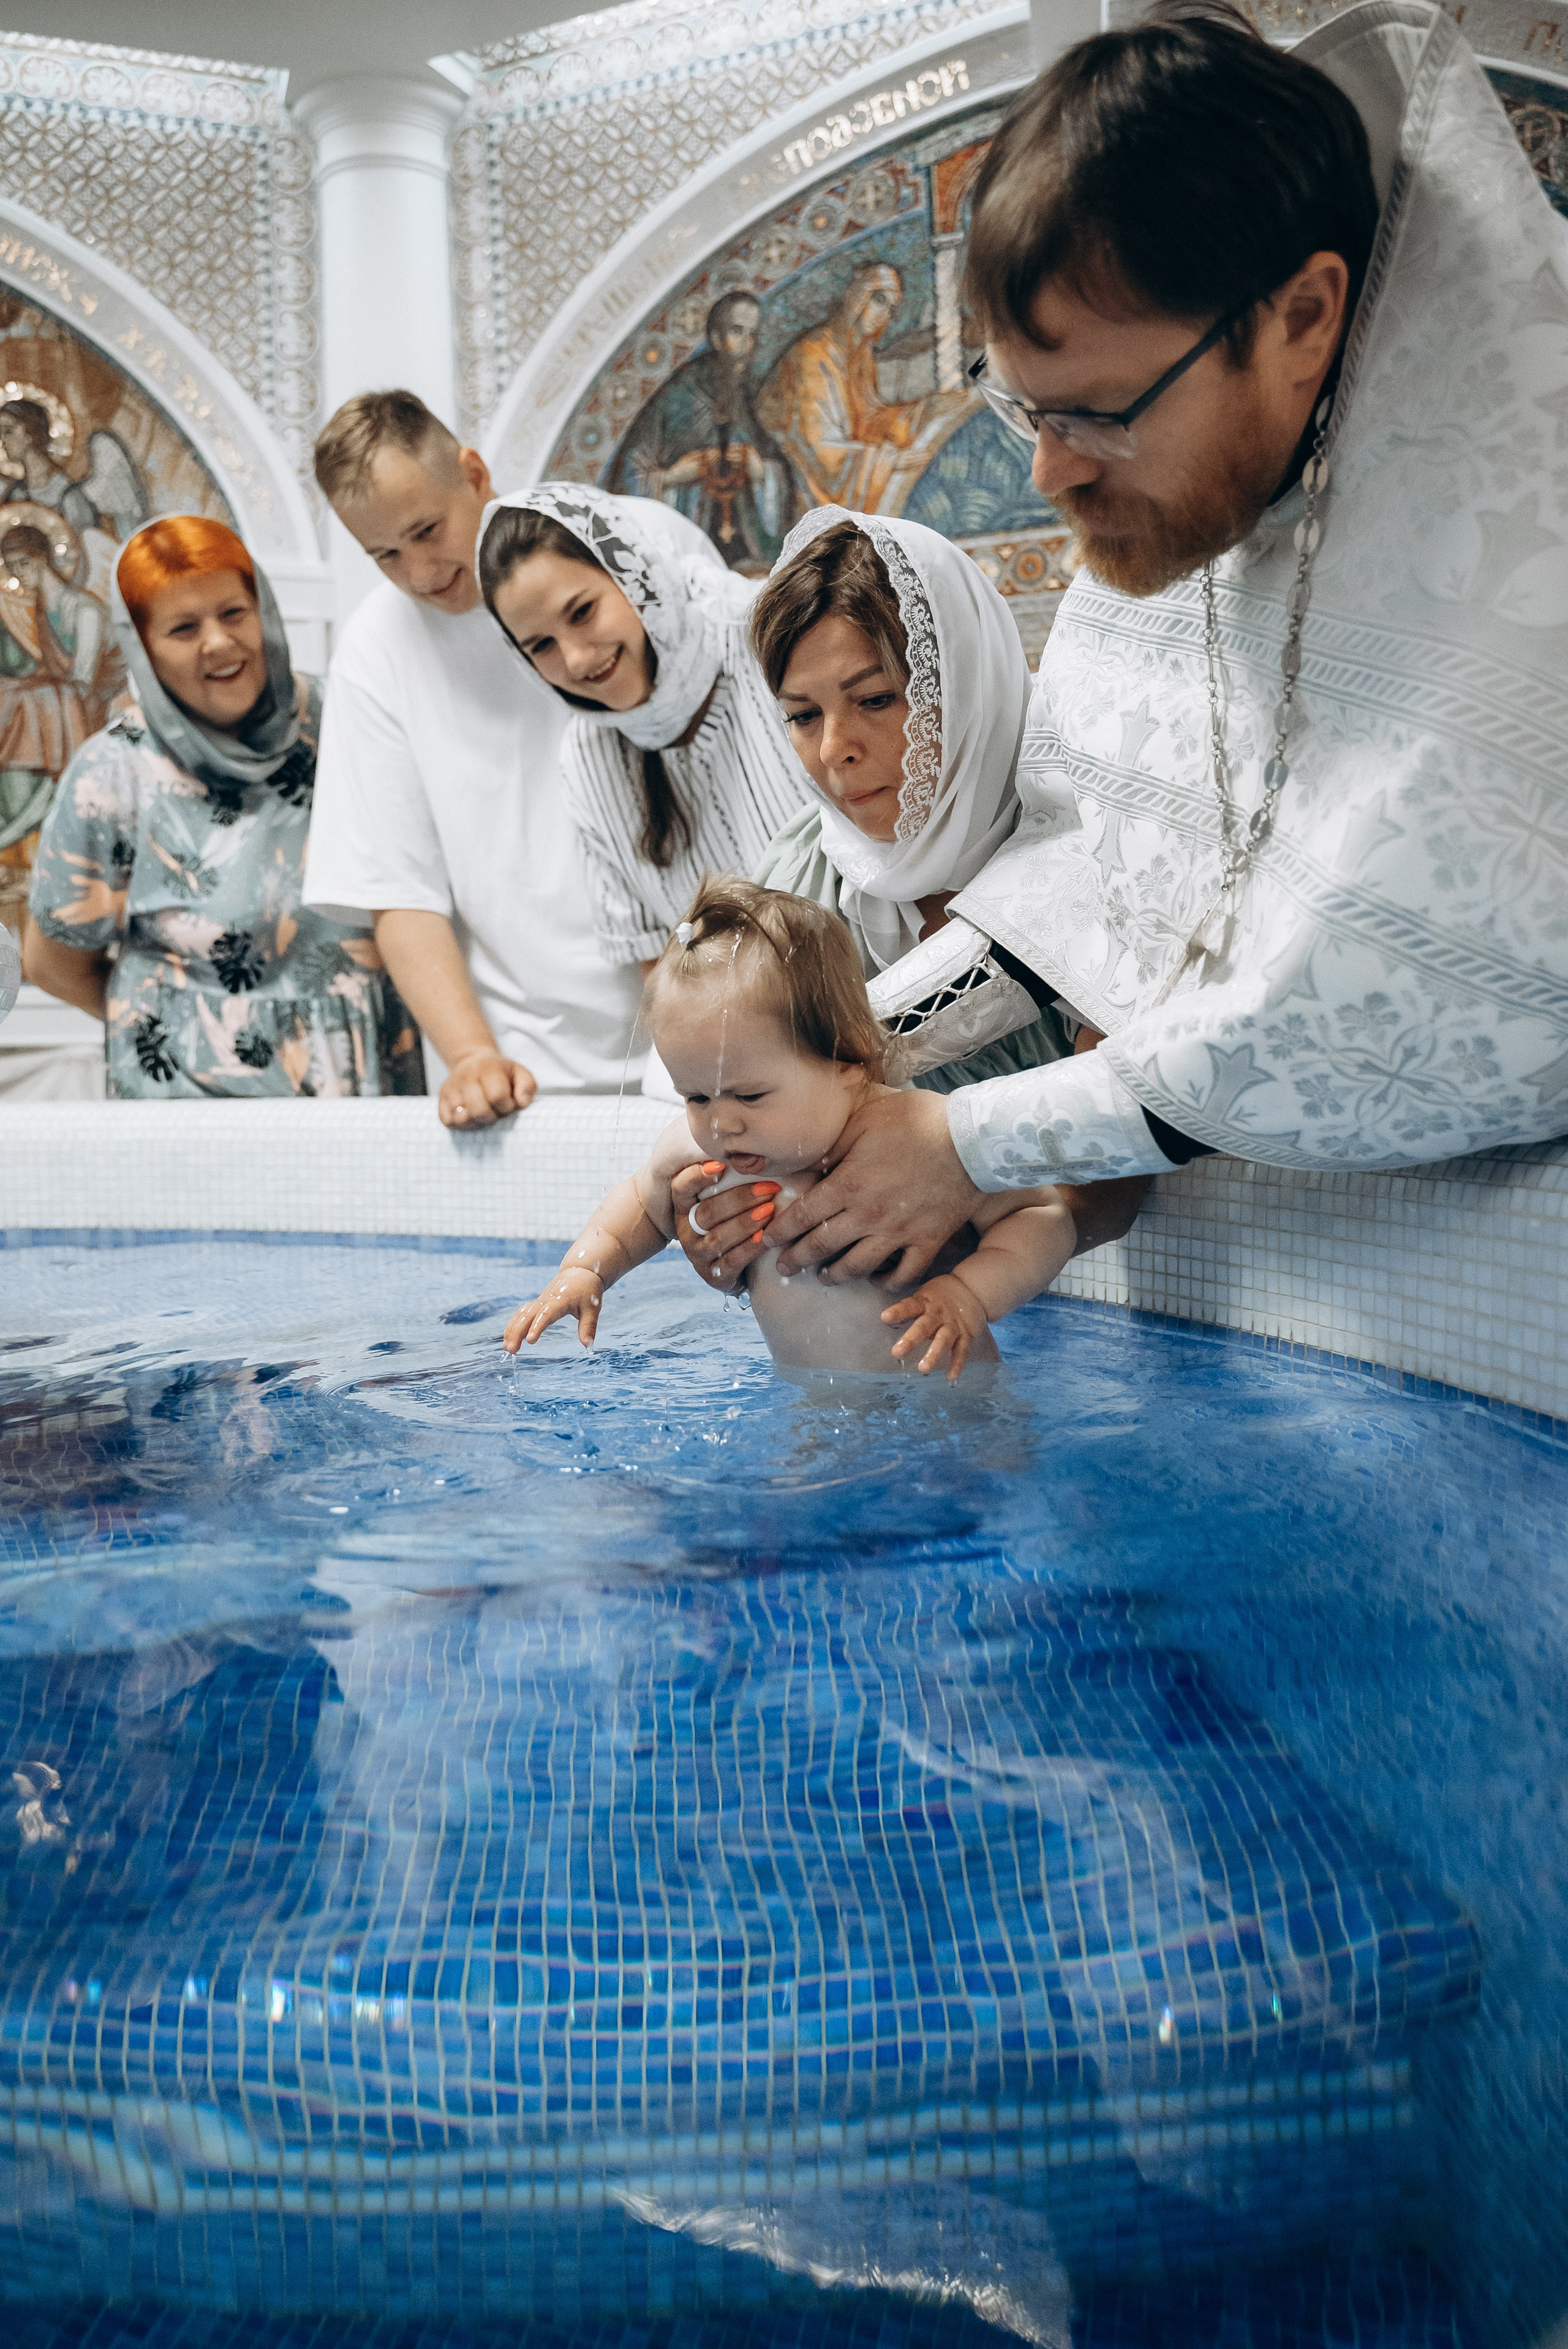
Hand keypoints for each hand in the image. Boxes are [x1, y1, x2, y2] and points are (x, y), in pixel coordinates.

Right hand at [439, 1049, 536, 1128]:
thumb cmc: (500, 1073)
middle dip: (493, 1117)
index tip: (509, 1105)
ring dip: (477, 1123)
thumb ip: (528, 1086)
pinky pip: (449, 1122)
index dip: (507, 1107)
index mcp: (487, 1068)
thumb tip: (522, 1103)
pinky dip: (462, 1125)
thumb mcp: (520, 1073)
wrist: (471, 1062)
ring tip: (484, 1113)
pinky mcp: (441, 1100)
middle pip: (479, 1111)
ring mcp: (451, 1088)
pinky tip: (471, 1116)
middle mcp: (466, 1076)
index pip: (497, 1096)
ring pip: (462, 1119)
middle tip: (497, 1111)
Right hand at [503, 1268, 602, 1351]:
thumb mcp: (592, 1308)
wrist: (579, 1272)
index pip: (546, 1314)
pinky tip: (508, 1338)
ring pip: (520, 1314)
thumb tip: (588, 1346)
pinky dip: (513, 1324)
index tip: (530, 1340)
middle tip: (512, 1350)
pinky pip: (521, 1313)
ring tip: (506, 1347)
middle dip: (517, 1332)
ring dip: (512, 1329)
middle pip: (527, 1315)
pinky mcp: (536, 1303)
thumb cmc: (587, 1291)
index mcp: (560, 1301)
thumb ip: (588, 1327)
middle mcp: (546, 1300)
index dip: (537, 1326)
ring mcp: (539, 1301)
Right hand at [671, 1161, 780, 1291]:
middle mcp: (686, 1230)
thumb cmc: (732, 1217)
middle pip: (708, 1213)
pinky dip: (750, 1249)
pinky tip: (766, 1238)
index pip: (681, 1188)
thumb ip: (730, 1172)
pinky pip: (731, 1262)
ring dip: (746, 1223)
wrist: (732, 1261)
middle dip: (740, 1199)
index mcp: (684, 1206)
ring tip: (770, 1210)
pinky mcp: (713, 1276)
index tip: (720, 1166)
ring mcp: (698, 1255)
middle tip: (769, 1188)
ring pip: (719, 1238)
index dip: (697, 1176)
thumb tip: (751, 1139)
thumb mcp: (724, 1194)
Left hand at [769, 1090, 982, 1285]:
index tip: (767, 1240)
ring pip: (857, 1267)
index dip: (780, 1231)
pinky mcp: (928, 1241)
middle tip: (783, 1269)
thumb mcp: (866, 1120)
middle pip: (821, 1247)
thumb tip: (810, 1168)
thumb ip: (834, 1147)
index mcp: (849, 1184)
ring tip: (824, 1278)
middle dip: (797, 1260)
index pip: (802, 1216)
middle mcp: (868, 1215)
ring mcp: (899, 1233)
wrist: (973, 1139)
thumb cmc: (918, 1121)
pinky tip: (875, 1280)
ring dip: (834, 1276)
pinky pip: (903, 1274)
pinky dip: (886, 1282)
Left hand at [882, 1273, 987, 1380]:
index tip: (885, 1318)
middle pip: (924, 1326)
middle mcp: (938, 1314)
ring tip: (924, 1369)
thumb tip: (886, 1321)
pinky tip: (951, 1377)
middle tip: (897, 1352)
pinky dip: (957, 1364)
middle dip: (911, 1340)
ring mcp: (953, 1325)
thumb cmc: (941, 1297)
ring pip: (943, 1340)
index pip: (909, 1306)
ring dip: (934, 1354)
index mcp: (925, 1303)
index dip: (898, 1312)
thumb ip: (908, 1310)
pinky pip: (962, 1350)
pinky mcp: (967, 1334)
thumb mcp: (923, 1297)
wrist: (972, 1289)